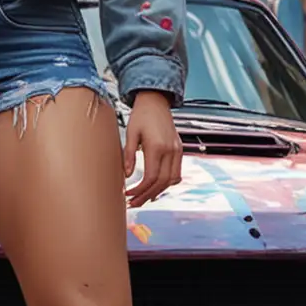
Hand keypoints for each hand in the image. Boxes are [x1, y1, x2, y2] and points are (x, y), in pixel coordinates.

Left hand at [123, 91, 181, 207]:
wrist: (156, 101)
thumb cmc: (141, 115)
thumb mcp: (130, 133)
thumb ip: (129, 154)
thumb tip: (127, 175)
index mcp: (157, 147)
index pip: (151, 177)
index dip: (140, 190)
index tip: (128, 195)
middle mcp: (170, 150)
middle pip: (161, 182)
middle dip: (147, 195)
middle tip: (134, 203)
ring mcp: (177, 150)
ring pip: (172, 180)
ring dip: (158, 192)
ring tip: (143, 199)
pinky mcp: (179, 150)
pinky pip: (177, 172)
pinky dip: (167, 183)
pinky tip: (156, 187)